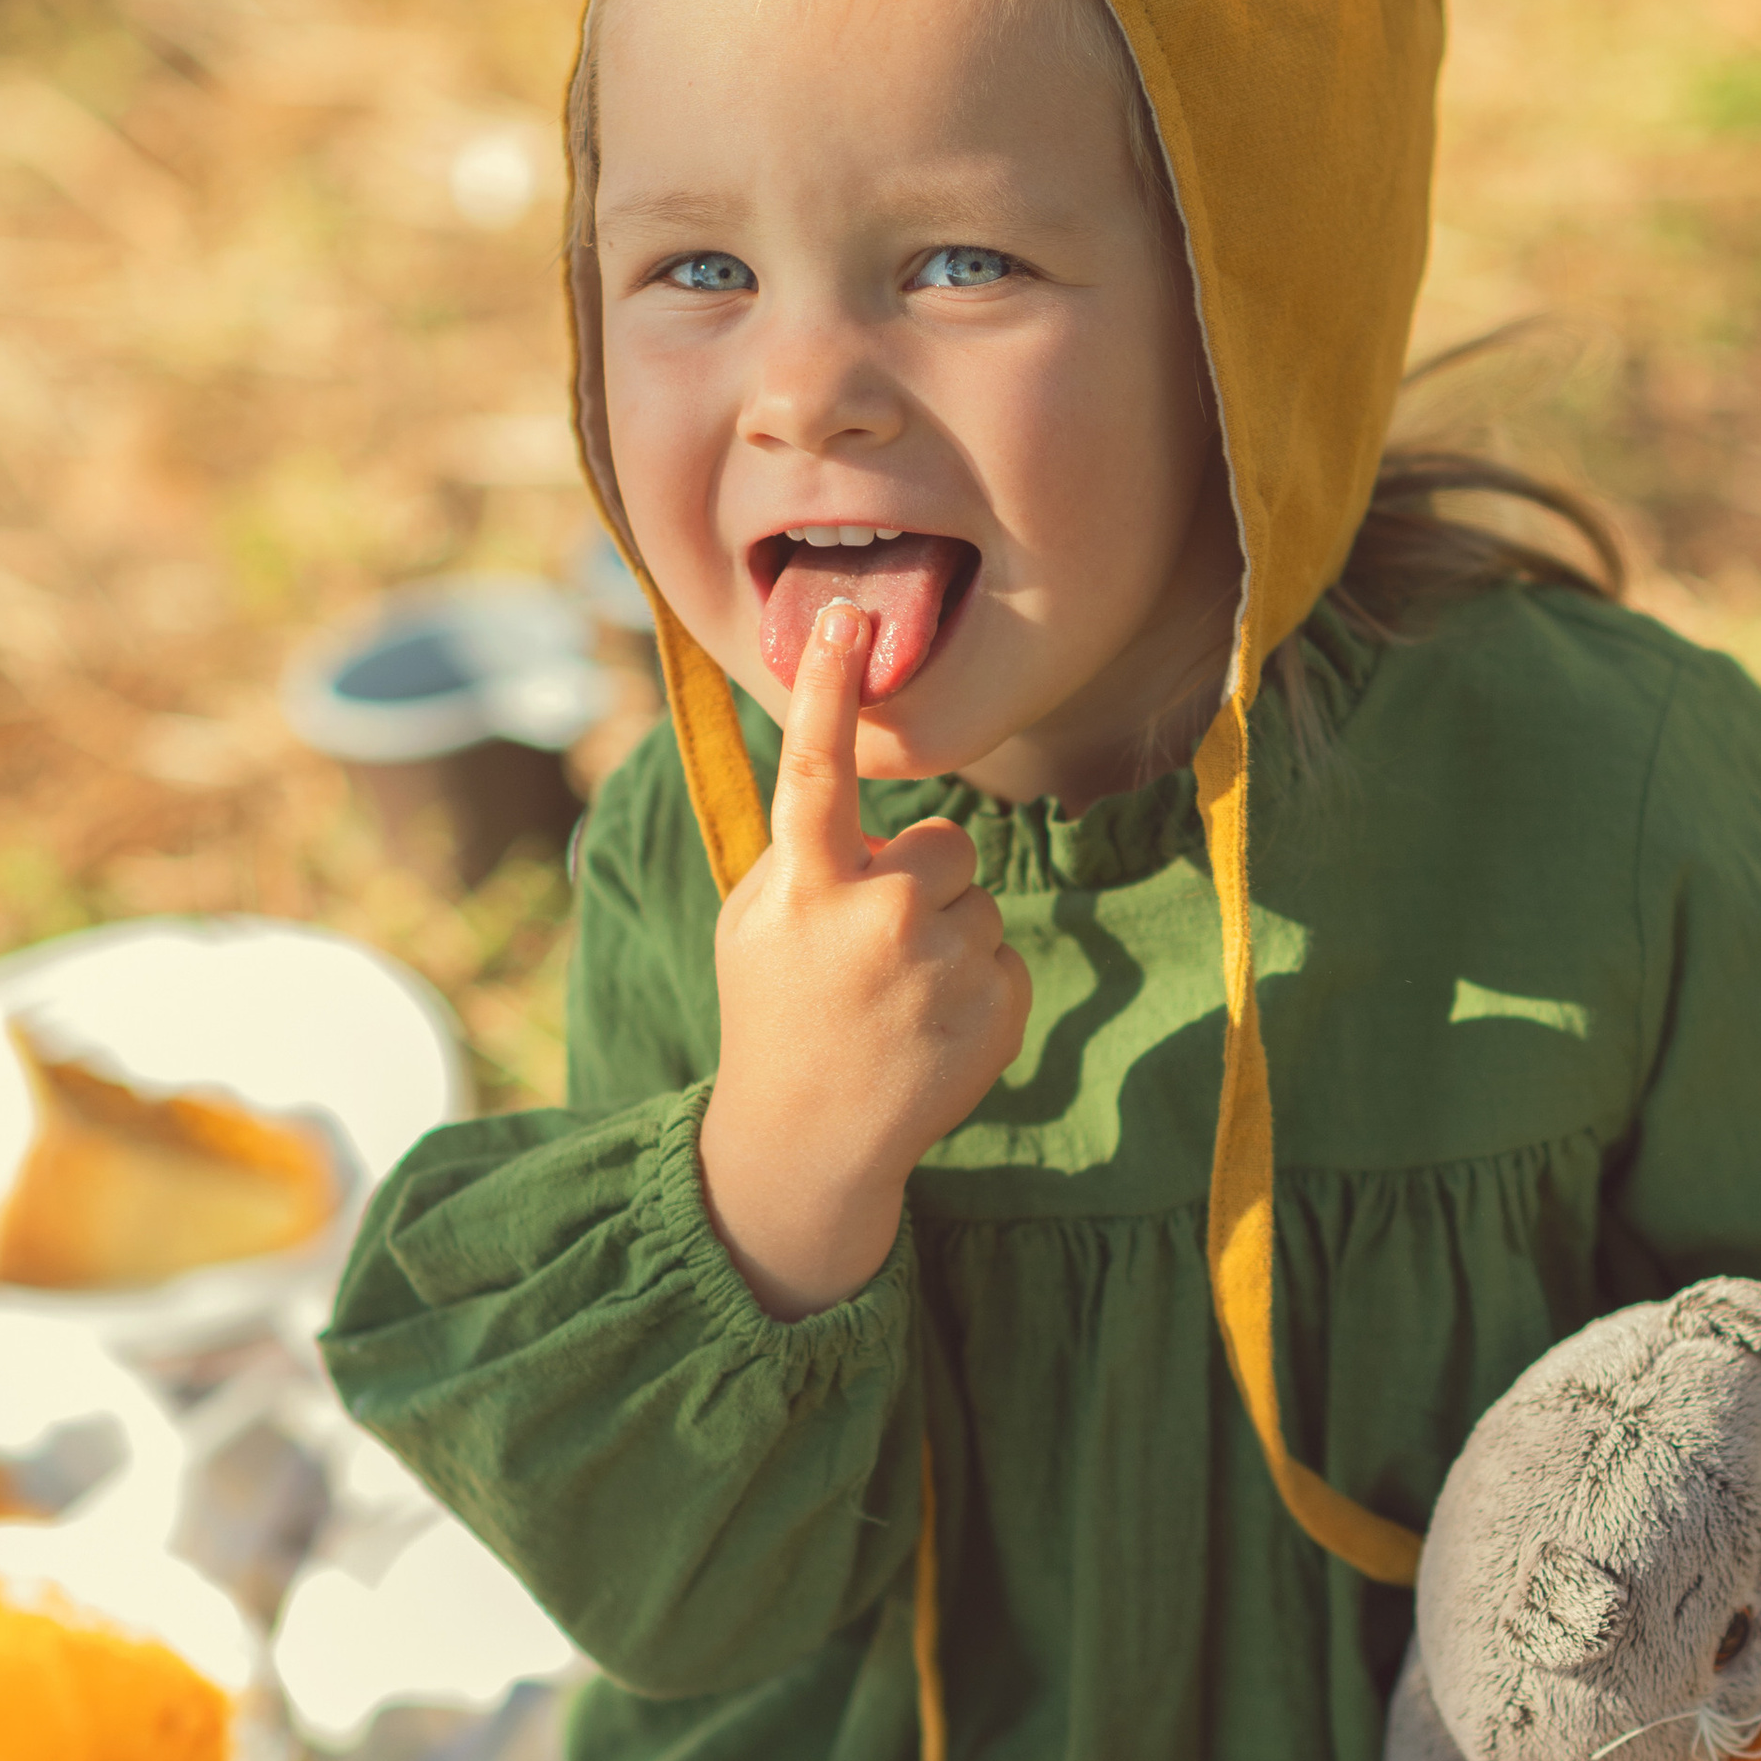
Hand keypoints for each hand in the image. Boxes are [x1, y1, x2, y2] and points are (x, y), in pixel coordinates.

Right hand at [700, 595, 1031, 1317]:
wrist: (810, 1142)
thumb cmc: (776, 1010)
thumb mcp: (757, 920)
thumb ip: (808, 851)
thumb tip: (876, 806)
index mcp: (807, 886)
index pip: (817, 770)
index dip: (829, 690)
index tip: (849, 618)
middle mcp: (879, 915)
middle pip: (943, 841)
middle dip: (919, 878)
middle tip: (872, 948)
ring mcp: (945, 963)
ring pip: (977, 897)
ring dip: (947, 931)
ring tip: (896, 996)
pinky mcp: (997, 1003)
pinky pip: (1002, 949)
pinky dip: (974, 981)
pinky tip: (929, 1027)